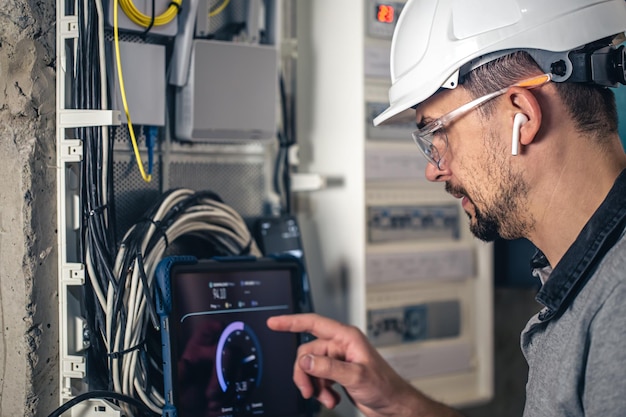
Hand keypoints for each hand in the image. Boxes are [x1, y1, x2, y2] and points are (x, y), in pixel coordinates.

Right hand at [267, 313, 460, 416]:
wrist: (394, 406)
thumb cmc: (385, 387)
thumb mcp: (355, 377)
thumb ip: (328, 368)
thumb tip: (306, 360)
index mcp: (346, 338)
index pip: (313, 323)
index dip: (291, 322)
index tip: (274, 322)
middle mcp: (341, 346)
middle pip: (308, 352)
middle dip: (305, 373)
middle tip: (308, 391)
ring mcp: (339, 360)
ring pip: (311, 367)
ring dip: (314, 385)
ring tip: (325, 399)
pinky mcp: (338, 373)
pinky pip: (318, 378)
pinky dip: (320, 391)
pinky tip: (331, 399)